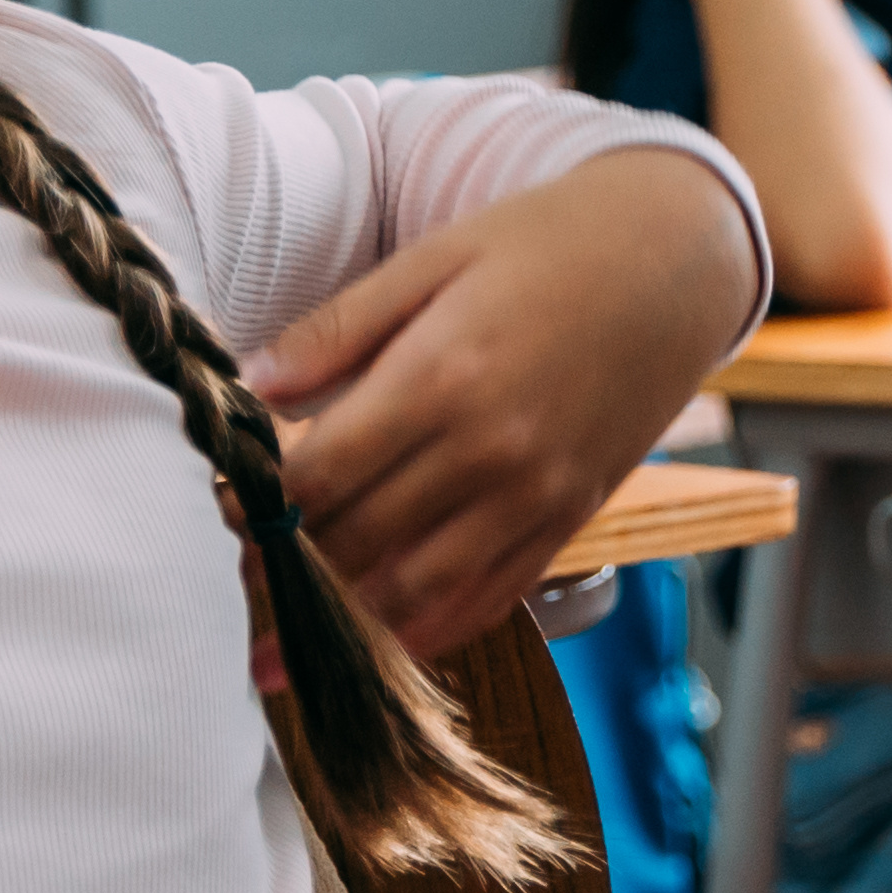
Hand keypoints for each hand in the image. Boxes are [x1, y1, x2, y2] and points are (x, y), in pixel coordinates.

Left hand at [249, 150, 768, 655]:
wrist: (681, 256)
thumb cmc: (550, 243)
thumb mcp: (437, 257)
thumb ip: (340, 328)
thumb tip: (247, 386)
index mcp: (443, 377)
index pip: (317, 477)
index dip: (250, 508)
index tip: (211, 516)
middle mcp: (491, 450)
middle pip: (355, 542)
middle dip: (282, 571)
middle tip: (224, 593)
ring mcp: (538, 492)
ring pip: (416, 590)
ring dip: (343, 624)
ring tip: (278, 649)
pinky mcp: (573, 515)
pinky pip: (490, 597)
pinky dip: (428, 631)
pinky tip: (378, 644)